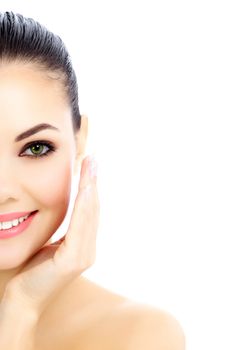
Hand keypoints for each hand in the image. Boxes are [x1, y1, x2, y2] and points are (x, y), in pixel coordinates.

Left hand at [3, 155, 99, 315]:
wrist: (23, 300)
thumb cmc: (33, 272)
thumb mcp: (51, 246)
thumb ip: (65, 232)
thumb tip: (69, 212)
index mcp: (83, 246)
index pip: (88, 212)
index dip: (90, 188)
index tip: (90, 167)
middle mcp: (88, 250)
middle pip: (92, 209)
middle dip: (93, 182)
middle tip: (93, 159)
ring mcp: (84, 256)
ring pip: (88, 214)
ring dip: (90, 188)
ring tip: (91, 167)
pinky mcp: (74, 260)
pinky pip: (79, 227)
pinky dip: (83, 206)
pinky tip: (85, 188)